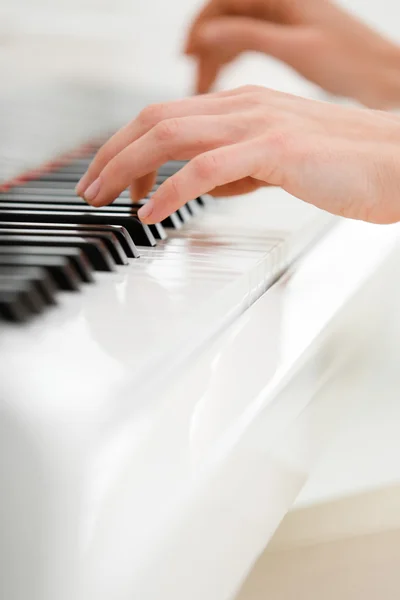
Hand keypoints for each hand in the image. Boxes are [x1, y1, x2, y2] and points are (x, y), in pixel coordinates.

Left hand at [76, 85, 399, 224]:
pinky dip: (170, 190)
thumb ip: (235, 169)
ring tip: (104, 199)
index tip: (108, 176)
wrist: (398, 163)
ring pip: (171, 136)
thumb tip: (198, 188)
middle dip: (112, 155)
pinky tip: (150, 212)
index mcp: (242, 107)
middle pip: (154, 120)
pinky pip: (206, 168)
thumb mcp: (275, 163)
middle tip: (89, 189)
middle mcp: (244, 107)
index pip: (166, 117)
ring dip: (127, 168)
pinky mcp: (276, 149)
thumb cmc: (343, 166)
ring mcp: (258, 124)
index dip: (127, 146)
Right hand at [185, 0, 399, 107]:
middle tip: (194, 83)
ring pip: (232, 33)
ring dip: (216, 60)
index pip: (221, 2)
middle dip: (204, 49)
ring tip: (205, 93)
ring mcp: (279, 18)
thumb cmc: (350, 61)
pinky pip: (246, 43)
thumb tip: (205, 36)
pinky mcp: (283, 36)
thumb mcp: (295, 48)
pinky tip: (226, 86)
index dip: (198, 28)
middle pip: (222, 18)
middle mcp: (275, 2)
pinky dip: (232, 63)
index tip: (187, 56)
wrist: (382, 75)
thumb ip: (248, 37)